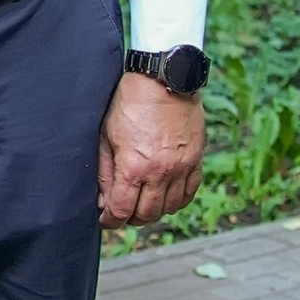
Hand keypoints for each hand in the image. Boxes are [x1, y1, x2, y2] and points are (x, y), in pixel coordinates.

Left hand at [100, 71, 206, 228]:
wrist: (163, 79)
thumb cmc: (130, 103)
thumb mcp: (107, 137)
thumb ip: (105, 173)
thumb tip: (103, 202)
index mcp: (134, 167)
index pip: (121, 210)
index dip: (110, 220)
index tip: (106, 219)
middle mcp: (160, 172)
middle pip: (146, 215)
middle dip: (130, 218)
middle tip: (122, 210)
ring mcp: (181, 167)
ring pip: (168, 208)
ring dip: (153, 210)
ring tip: (142, 201)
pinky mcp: (195, 160)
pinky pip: (188, 193)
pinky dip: (175, 200)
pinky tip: (164, 194)